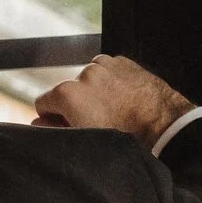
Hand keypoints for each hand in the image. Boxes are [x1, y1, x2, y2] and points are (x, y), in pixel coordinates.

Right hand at [32, 53, 188, 144]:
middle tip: (95, 123)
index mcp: (67, 94)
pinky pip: (107, 70)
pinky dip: (110, 82)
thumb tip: (38, 123)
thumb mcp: (83, 141)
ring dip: (93, 92)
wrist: (163, 126)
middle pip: (66, 91)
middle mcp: (83, 74)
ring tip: (112, 111)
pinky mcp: (122, 61)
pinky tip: (122, 98)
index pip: (42, 103)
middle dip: (75, 105)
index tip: (67, 126)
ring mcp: (104, 65)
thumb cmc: (123, 140)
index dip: (52, 118)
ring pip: (88, 79)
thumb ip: (54, 129)